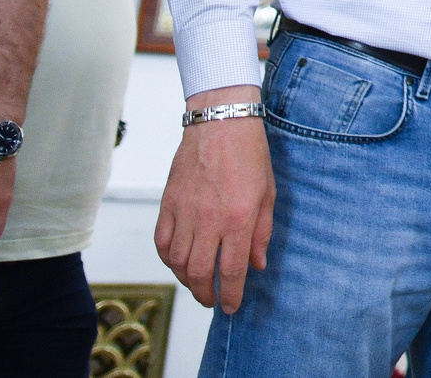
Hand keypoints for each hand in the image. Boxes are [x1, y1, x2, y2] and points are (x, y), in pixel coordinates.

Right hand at [155, 88, 274, 310]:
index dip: (232, 294)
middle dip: (206, 294)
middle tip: (212, 301)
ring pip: (178, 262)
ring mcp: (185, 213)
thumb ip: (261, 232)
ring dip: (187, 279)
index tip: (232, 306)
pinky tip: (178, 262)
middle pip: (200, 273)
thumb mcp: (268, 194)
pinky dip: (169, 258)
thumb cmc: (250, 155)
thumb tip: (257, 264)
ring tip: (198, 283)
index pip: (232, 270)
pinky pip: (162, 242)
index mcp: (238, 219)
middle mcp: (209, 221)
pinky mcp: (168, 204)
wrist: (221, 123)